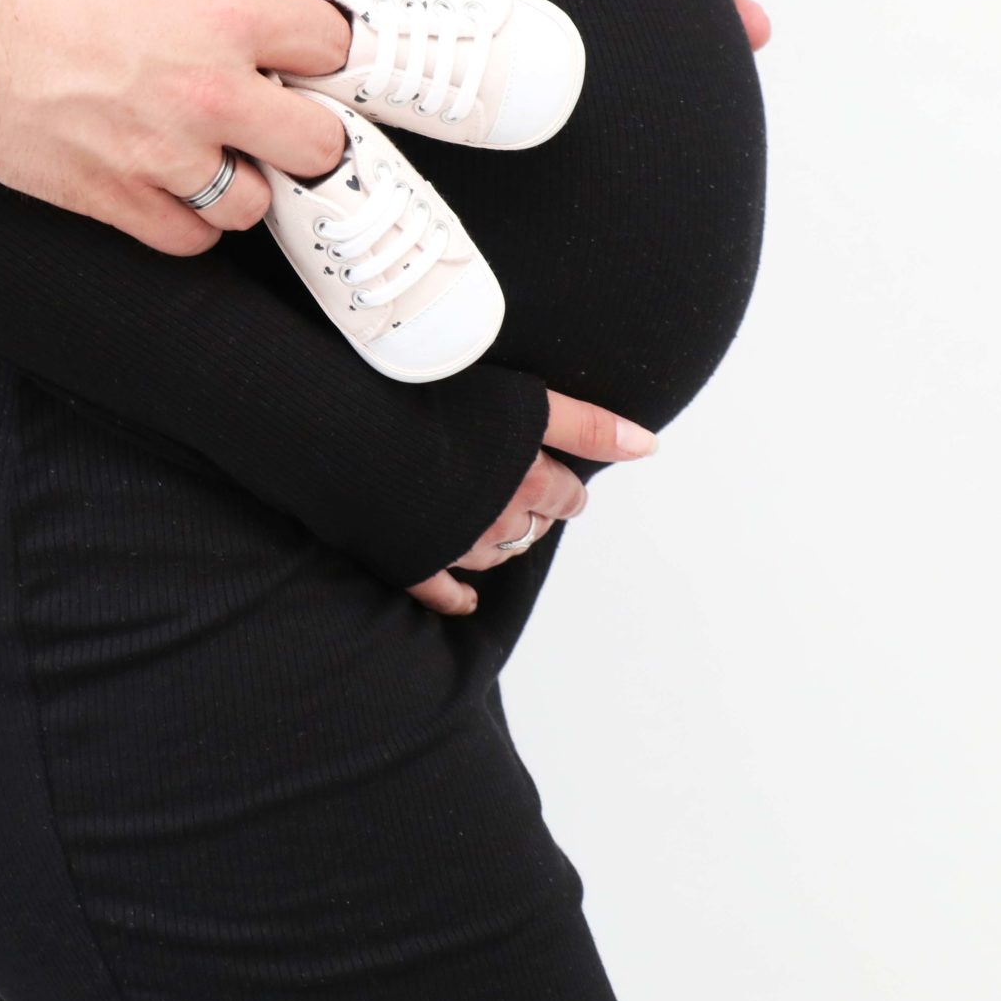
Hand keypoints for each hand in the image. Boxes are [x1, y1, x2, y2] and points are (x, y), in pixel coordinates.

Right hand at [0, 0, 351, 253]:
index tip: (309, 55)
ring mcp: (160, 154)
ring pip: (254, 205)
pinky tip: (177, 191)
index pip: (333, 47)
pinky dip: (190, 222)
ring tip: (221, 156)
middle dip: (308, 130)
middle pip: (318, 146)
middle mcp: (205, 94)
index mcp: (223, 17)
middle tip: (282, 118)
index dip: (326, 48)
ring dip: (246, 181)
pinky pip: (185, 240)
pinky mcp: (110, 195)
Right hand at [405, 390, 657, 615]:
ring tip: (494, 520)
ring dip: (502, 542)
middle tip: (521, 489)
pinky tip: (466, 601)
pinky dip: (457, 596)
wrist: (350, 427)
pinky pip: (442, 591)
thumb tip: (650, 447)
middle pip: (534, 527)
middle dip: (535, 511)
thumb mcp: (524, 402)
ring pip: (496, 555)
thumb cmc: (434, 399)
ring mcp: (454, 546)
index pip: (568, 496)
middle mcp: (497, 522)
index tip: (558, 476)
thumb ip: (587, 424)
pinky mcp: (411, 559)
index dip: (566, 485)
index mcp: (527, 483)